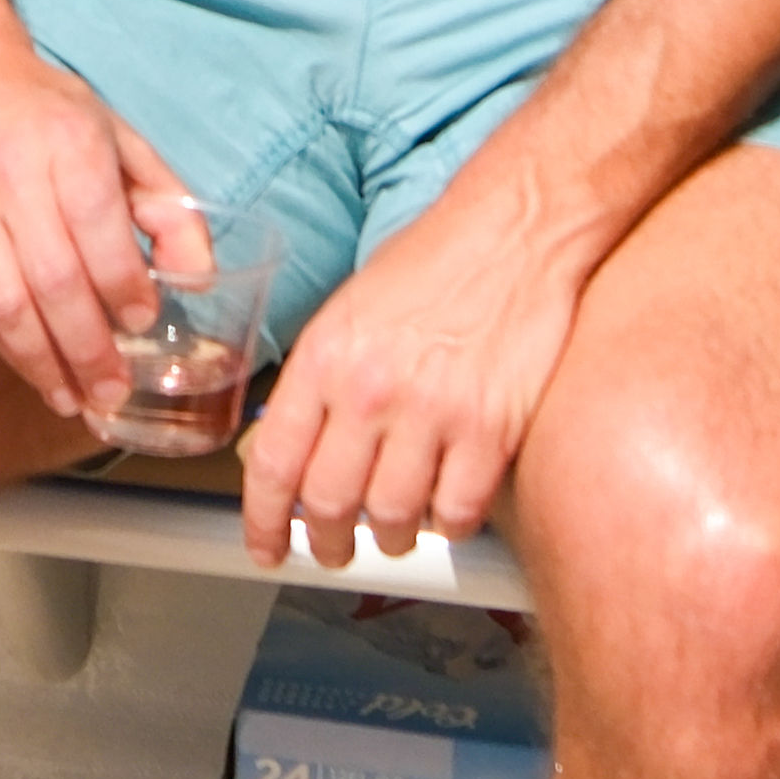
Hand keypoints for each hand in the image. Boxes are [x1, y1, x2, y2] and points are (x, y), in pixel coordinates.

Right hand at [0, 30, 200, 426]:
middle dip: (88, 346)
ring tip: (75, 399)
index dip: (123, 285)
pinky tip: (36, 370)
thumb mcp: (116, 135)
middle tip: (114, 388)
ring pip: (4, 303)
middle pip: (51, 279)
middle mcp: (10, 174)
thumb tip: (198, 278)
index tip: (143, 319)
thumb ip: (166, 205)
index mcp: (66, 141)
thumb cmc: (41, 107)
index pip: (97, 229)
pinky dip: (6, 346)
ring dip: (43, 362)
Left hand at [234, 174, 578, 571]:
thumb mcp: (351, 309)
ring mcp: (433, 412)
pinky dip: (449, 525)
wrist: (517, 227)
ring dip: (391, 539)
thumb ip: (322, 378)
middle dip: (327, 544)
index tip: (265, 546)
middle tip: (332, 551)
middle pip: (329, 503)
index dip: (262, 521)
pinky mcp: (493, 429)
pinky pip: (459, 511)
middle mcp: (370, 389)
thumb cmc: (436, 260)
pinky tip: (446, 510)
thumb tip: (299, 444)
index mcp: (324, 356)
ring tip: (394, 532)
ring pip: (394, 518)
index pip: (274, 462)